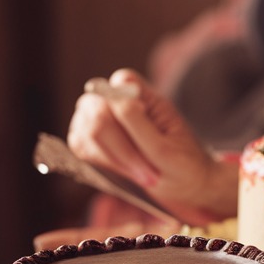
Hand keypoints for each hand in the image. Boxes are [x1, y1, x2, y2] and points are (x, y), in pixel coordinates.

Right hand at [68, 69, 237, 224]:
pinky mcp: (84, 138)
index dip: (127, 107)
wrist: (182, 183)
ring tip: (146, 177)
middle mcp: (113, 99)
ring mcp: (94, 117)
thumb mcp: (166, 148)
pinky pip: (81, 149)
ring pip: (87, 133)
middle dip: (124, 150)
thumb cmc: (180, 162)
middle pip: (99, 112)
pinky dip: (105, 167)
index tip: (152, 137)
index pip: (123, 81)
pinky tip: (128, 174)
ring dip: (117, 162)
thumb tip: (113, 94)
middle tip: (151, 176)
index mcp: (141, 94)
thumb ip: (139, 121)